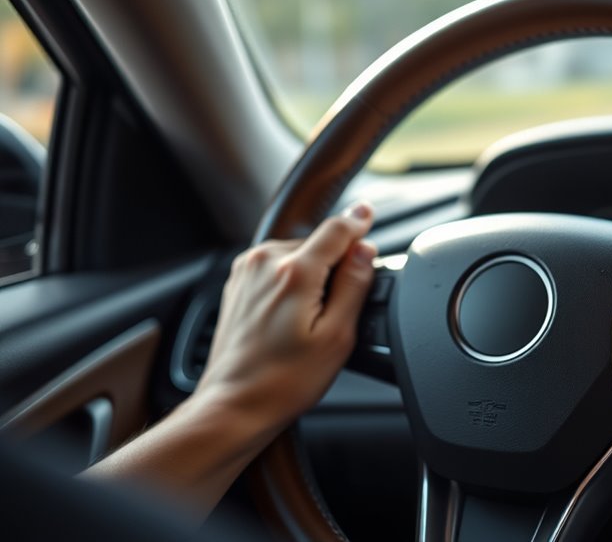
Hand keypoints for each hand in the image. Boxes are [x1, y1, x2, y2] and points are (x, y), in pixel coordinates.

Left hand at [195, 203, 377, 428]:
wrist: (235, 404)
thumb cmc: (284, 381)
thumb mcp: (337, 336)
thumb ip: (354, 285)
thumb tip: (365, 250)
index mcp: (295, 272)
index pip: (337, 230)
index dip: (358, 221)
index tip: (369, 213)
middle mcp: (265, 262)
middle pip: (317, 243)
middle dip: (336, 263)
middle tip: (340, 308)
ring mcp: (247, 271)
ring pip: (297, 254)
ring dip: (313, 273)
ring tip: (312, 320)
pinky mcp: (238, 283)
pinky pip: (277, 267)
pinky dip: (293, 281)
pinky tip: (293, 318)